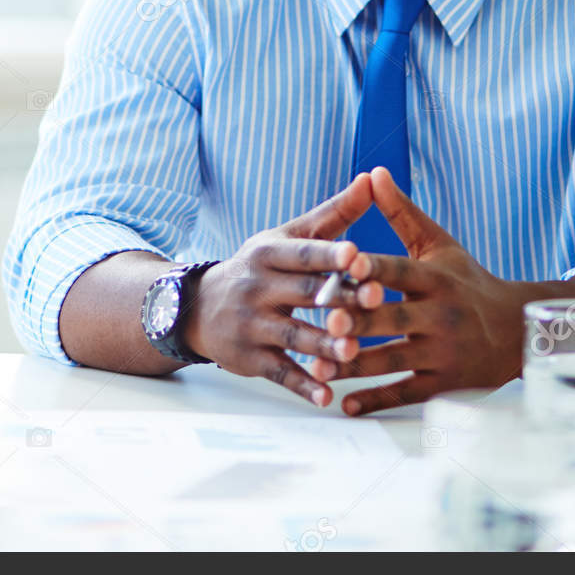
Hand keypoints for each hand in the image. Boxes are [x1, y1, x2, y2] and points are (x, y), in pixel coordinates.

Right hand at [183, 174, 387, 407]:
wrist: (199, 308)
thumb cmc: (260, 268)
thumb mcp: (287, 237)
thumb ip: (333, 214)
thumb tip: (373, 178)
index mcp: (269, 253)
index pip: (303, 253)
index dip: (329, 254)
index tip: (357, 253)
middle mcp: (257, 287)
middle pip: (303, 293)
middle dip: (338, 298)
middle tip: (375, 299)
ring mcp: (251, 325)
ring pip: (292, 336)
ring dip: (323, 345)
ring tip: (354, 353)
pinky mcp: (250, 359)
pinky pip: (280, 372)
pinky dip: (303, 385)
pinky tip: (328, 396)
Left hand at [311, 167, 528, 414]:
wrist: (517, 331)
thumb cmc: (467, 282)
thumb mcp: (439, 245)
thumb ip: (402, 213)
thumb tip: (373, 173)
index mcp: (436, 278)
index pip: (400, 270)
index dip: (374, 267)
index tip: (346, 262)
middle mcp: (442, 315)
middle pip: (393, 318)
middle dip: (358, 321)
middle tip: (323, 321)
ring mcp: (444, 352)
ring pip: (394, 359)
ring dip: (356, 364)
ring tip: (319, 367)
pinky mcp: (444, 384)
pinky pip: (406, 392)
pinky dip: (376, 399)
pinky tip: (345, 404)